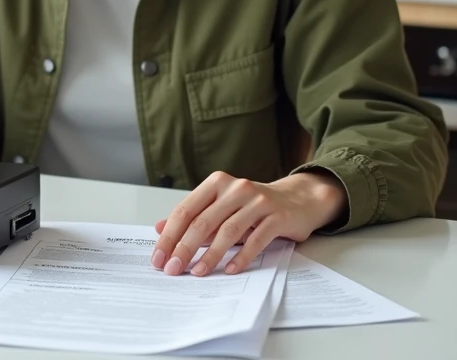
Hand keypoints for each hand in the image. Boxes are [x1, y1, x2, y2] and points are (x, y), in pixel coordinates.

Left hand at [151, 171, 346, 276]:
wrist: (298, 200)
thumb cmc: (253, 206)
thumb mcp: (221, 207)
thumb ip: (193, 217)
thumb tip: (159, 229)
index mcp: (217, 183)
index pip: (186, 210)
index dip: (169, 235)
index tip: (159, 258)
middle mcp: (236, 188)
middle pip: (203, 221)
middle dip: (184, 248)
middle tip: (173, 269)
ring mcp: (258, 201)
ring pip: (228, 231)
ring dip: (211, 255)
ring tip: (198, 273)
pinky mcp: (277, 216)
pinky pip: (256, 239)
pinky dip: (242, 257)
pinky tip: (230, 270)